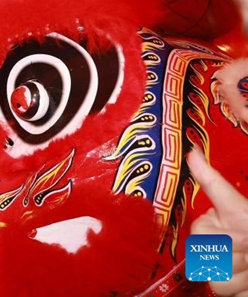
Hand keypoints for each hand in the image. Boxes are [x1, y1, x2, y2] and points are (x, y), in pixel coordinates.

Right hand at [187, 148, 247, 295]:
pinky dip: (238, 287)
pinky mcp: (217, 286)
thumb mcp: (237, 208)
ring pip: (209, 273)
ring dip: (239, 273)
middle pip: (201, 253)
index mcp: (212, 225)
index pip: (200, 231)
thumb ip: (211, 183)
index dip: (225, 238)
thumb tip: (192, 151)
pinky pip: (217, 287)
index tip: (244, 240)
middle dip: (232, 254)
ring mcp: (213, 269)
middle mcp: (209, 246)